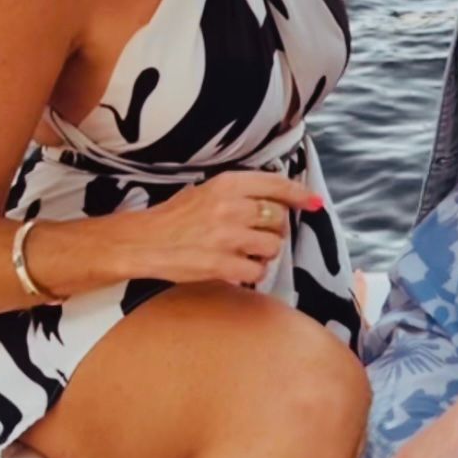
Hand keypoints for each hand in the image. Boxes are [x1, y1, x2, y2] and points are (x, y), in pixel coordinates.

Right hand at [126, 171, 322, 288]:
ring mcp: (227, 237)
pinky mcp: (221, 265)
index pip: (276, 185)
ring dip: (265, 253)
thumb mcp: (206, 191)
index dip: (299, 194)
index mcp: (227, 184)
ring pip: (272, 246)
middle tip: (259, 235)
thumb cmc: (175, 217)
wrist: (144, 242)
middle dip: (275, 230)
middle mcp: (231, 207)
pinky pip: (257, 271)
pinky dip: (253, 273)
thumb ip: (239, 193)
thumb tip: (277, 199)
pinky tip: (239, 269)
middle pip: (278, 219)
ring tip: (247, 253)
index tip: (313, 202)